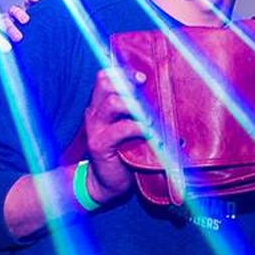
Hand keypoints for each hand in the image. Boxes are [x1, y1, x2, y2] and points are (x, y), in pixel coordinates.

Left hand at [0, 0, 39, 73]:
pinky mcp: (29, 11)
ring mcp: (17, 16)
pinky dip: (31, 0)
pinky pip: (28, 3)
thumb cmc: (7, 50)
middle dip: (10, 28)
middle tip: (18, 38)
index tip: (2, 44)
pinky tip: (36, 0)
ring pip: (15, 10)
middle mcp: (6, 22)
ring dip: (19, 14)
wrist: (18, 45)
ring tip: (26, 21)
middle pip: (5, 21)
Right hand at [82, 67, 148, 206]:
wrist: (105, 182)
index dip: (124, 72)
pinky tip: (151, 133)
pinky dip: (140, 128)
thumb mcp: (127, 126)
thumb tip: (160, 94)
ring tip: (150, 117)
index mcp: (100, 105)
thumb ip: (135, 110)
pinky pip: (122, 128)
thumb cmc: (123, 152)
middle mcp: (95, 112)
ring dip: (136, 105)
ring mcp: (96, 128)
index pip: (105, 77)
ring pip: (113, 102)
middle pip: (106, 83)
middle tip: (146, 95)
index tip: (143, 78)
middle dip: (129, 84)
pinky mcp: (101, 144)